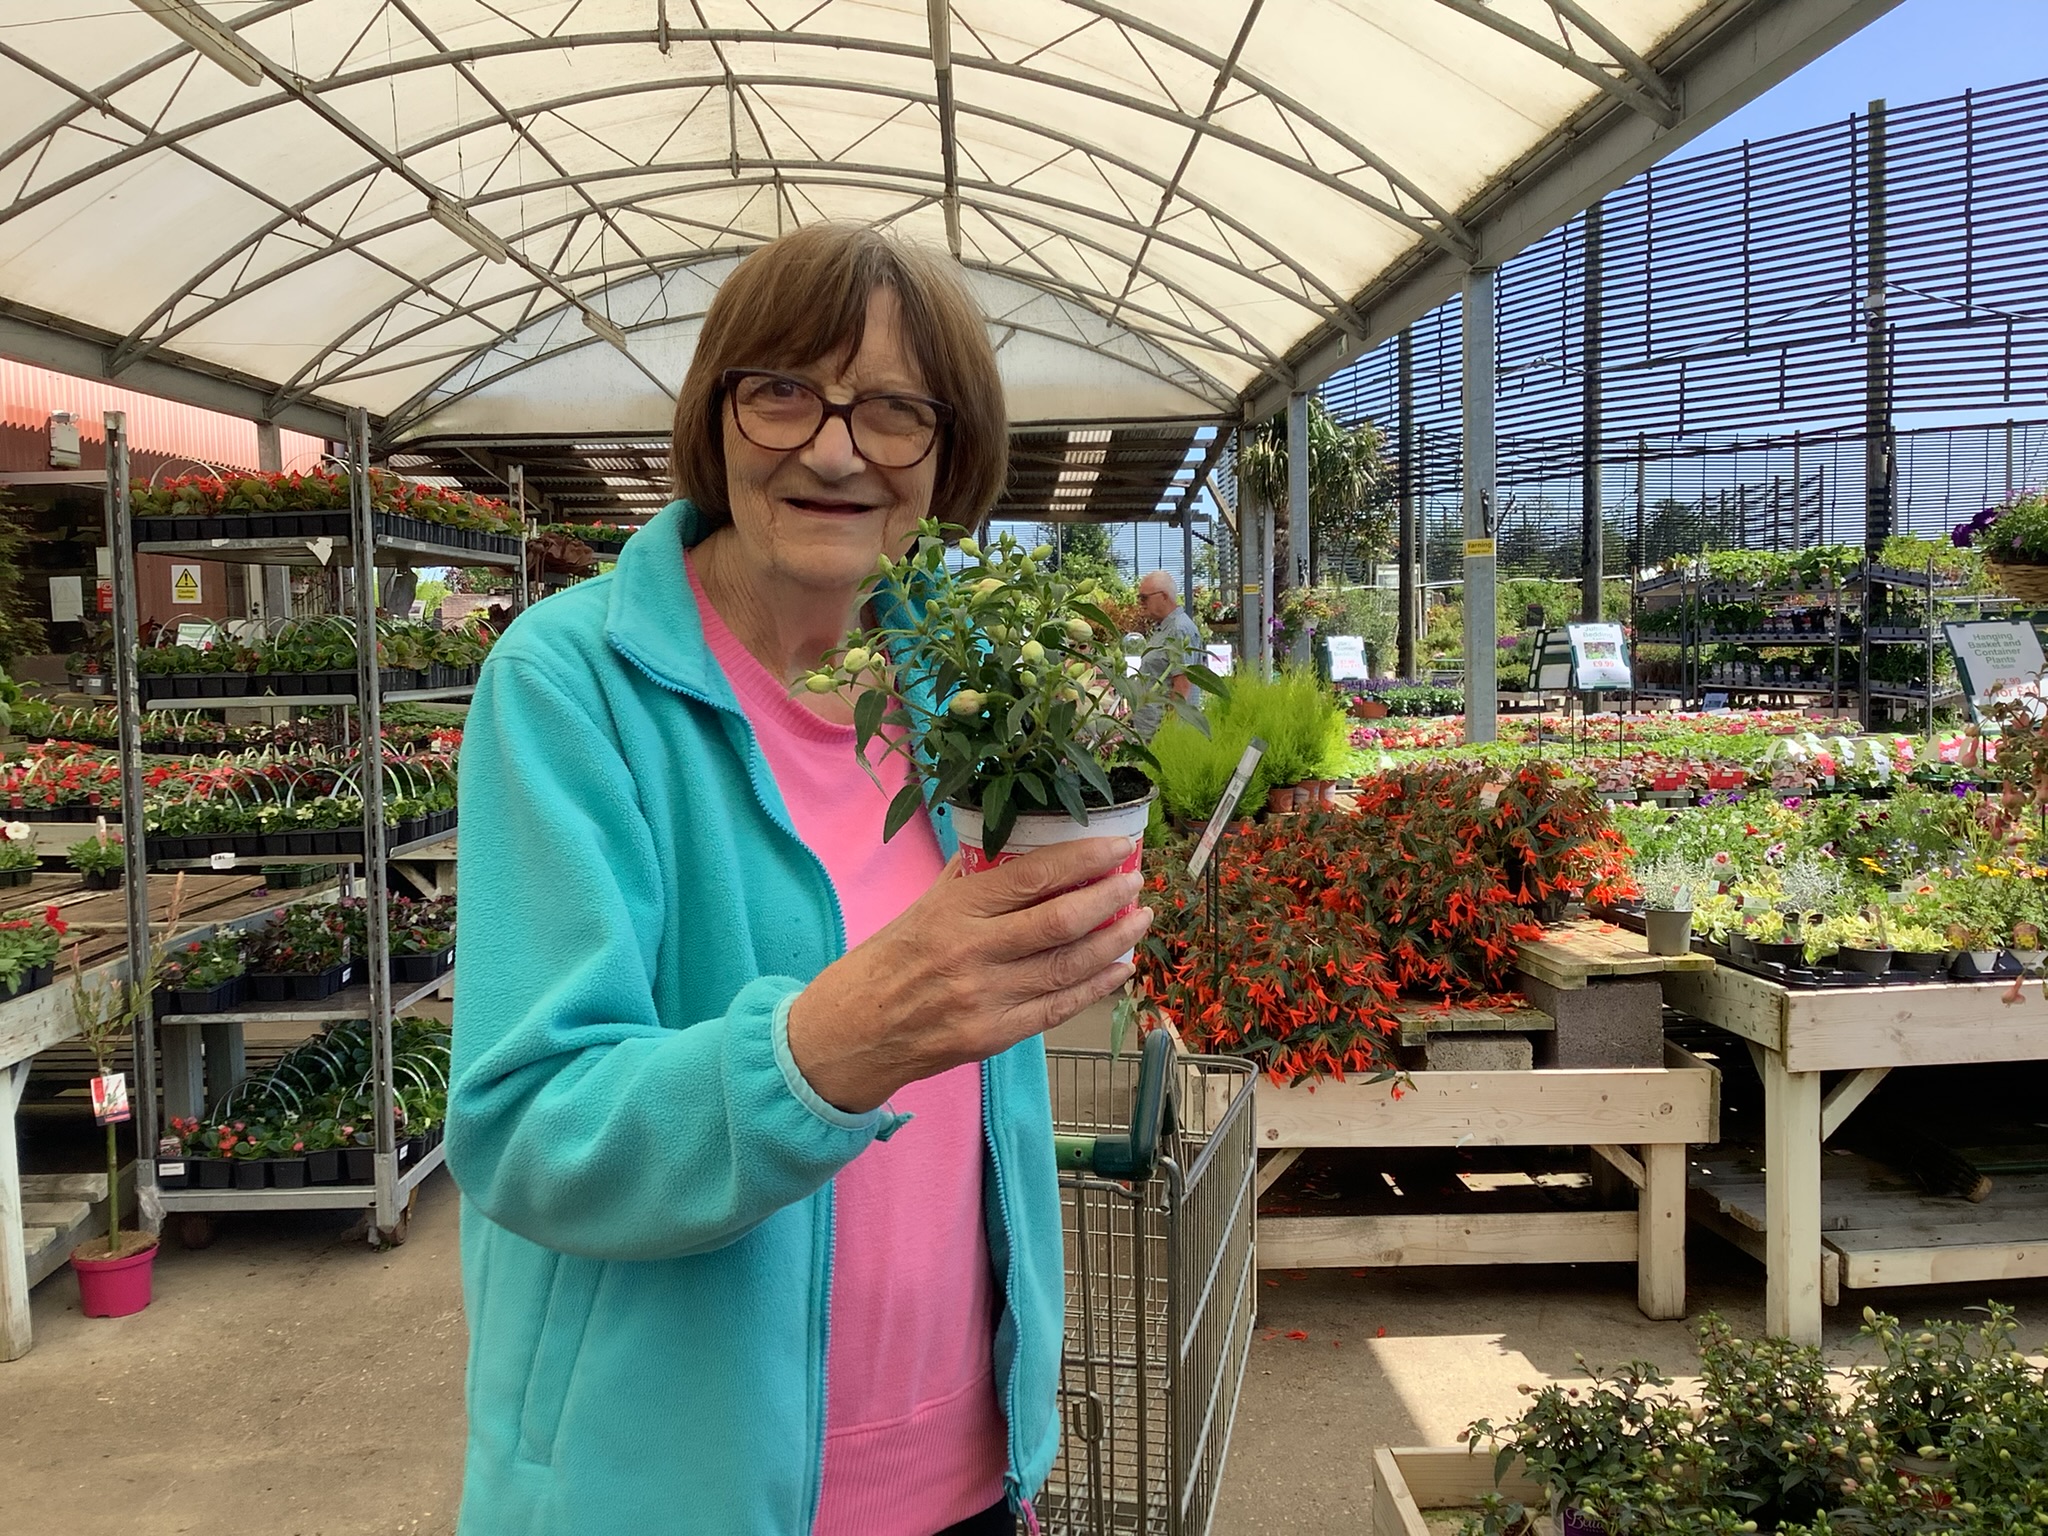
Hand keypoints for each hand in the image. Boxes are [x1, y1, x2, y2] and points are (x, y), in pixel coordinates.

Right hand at [785, 835, 1150, 1113]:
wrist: (850, 1034)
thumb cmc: (886, 963)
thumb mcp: (922, 907)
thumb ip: (972, 880)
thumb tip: (1023, 847)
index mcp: (952, 912)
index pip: (1032, 876)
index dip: (1084, 859)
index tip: (1117, 846)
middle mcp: (972, 954)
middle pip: (1061, 922)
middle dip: (1110, 897)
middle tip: (1137, 880)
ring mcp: (985, 1000)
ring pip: (1068, 966)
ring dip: (1113, 941)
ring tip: (1139, 919)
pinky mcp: (994, 1037)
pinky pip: (1057, 1008)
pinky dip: (1094, 987)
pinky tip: (1119, 968)